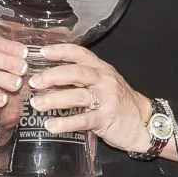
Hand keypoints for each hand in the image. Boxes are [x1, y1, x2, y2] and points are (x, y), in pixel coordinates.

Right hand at [0, 36, 29, 133]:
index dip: (9, 46)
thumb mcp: (21, 74)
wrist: (1, 114)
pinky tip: (4, 99)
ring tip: (17, 84)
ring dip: (1, 78)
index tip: (25, 53)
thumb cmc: (14, 87)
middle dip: (6, 60)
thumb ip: (26, 62)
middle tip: (23, 69)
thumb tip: (43, 53)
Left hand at [27, 43, 153, 152]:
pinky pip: (83, 120)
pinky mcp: (106, 119)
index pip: (80, 53)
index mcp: (101, 69)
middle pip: (76, 73)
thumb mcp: (104, 85)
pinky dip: (65, 123)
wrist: (144, 123)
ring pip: (77, 96)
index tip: (41, 52)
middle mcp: (104, 81)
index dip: (60, 51)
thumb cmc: (120, 103)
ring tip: (37, 104)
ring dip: (54, 99)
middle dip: (52, 76)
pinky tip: (51, 126)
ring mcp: (106, 100)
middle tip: (33, 82)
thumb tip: (49, 81)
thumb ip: (82, 80)